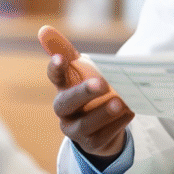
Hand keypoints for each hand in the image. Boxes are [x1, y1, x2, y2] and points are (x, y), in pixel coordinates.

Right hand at [40, 25, 132, 158]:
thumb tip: (44, 29)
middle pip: (67, 103)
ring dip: (103, 112)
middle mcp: (65, 111)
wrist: (102, 126)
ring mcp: (76, 130)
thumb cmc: (89, 91)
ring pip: (86, 124)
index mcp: (63, 88)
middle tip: (102, 83)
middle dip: (83, 93)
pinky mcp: (92, 144)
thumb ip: (65, 50)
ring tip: (119, 101)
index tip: (61, 58)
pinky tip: (130, 112)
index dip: (56, 68)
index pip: (55, 77)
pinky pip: (104, 136)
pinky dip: (117, 125)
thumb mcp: (81, 70)